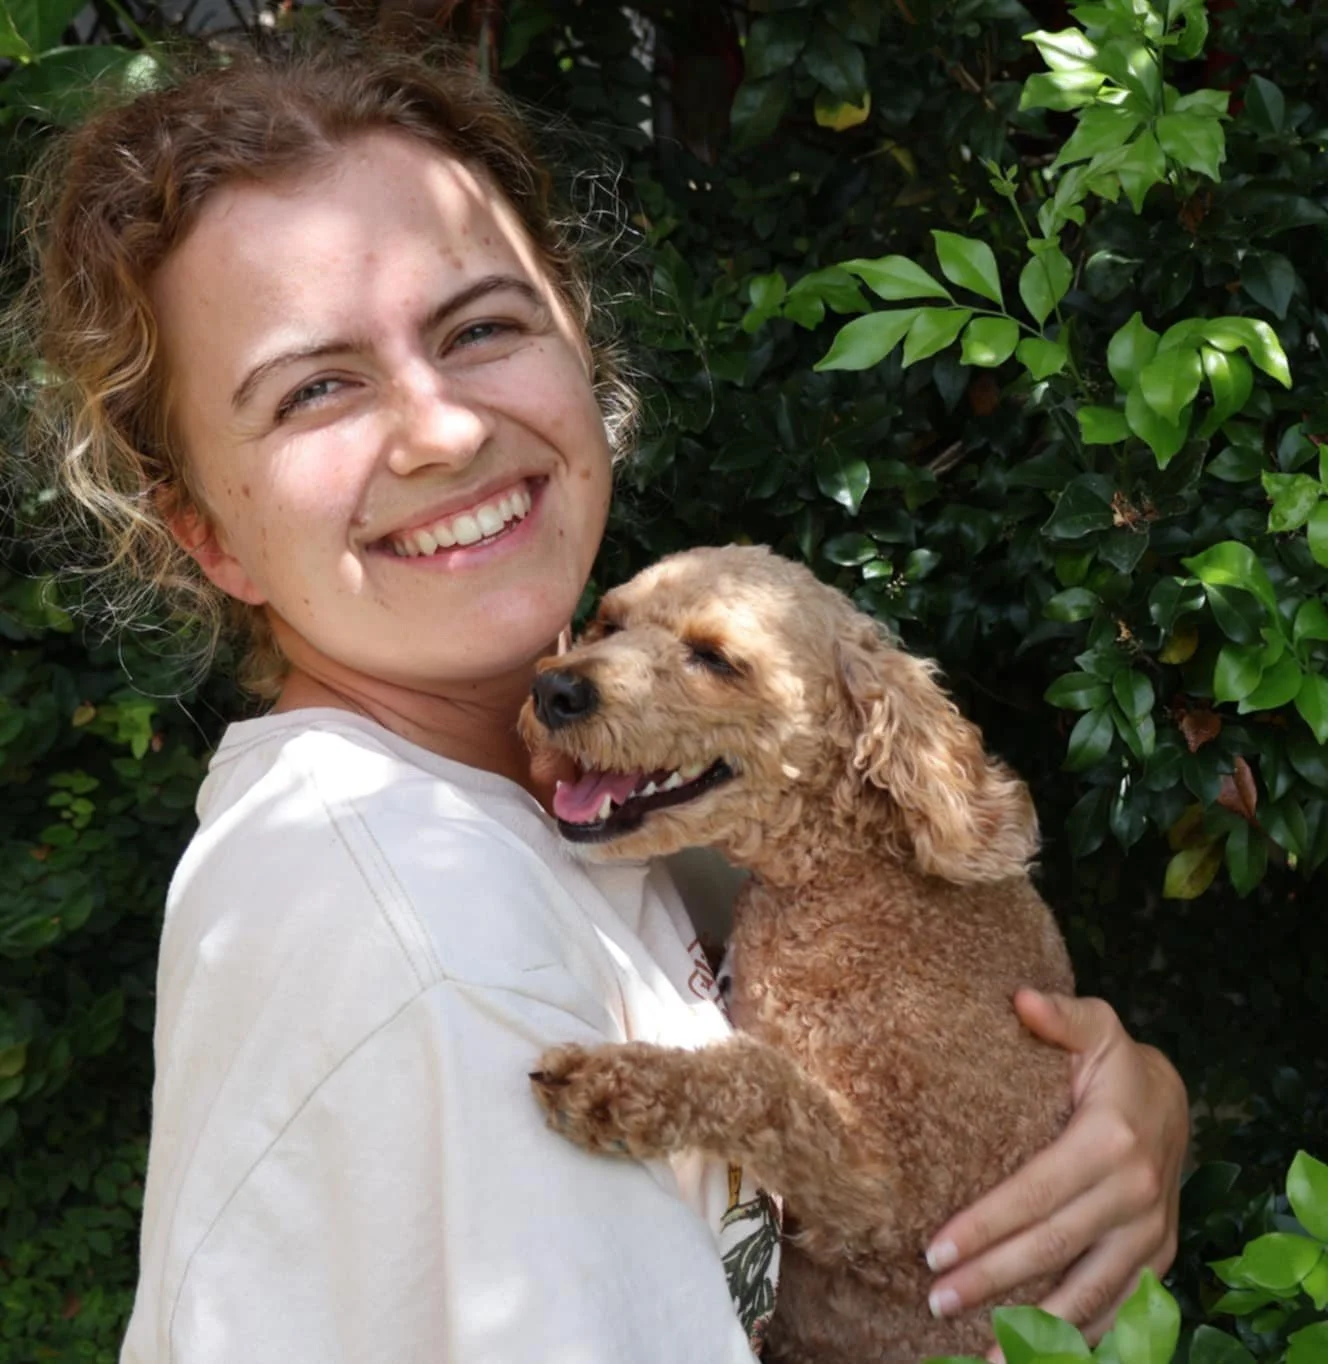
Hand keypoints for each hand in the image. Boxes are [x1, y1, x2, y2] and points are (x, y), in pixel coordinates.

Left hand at [924, 991, 1187, 1351]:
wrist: (1175, 1099)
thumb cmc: (1114, 1061)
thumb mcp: (1095, 1026)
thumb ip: (1059, 1015)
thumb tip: (1019, 997)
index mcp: (1110, 1141)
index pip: (1034, 1193)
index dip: (985, 1226)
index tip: (934, 1250)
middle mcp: (1134, 1195)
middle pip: (1052, 1249)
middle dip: (992, 1280)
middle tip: (937, 1301)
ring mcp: (1150, 1233)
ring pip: (1089, 1293)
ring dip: (1036, 1329)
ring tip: (983, 1356)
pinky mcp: (1156, 1257)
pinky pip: (1119, 1308)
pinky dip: (1080, 1336)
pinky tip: (1037, 1354)